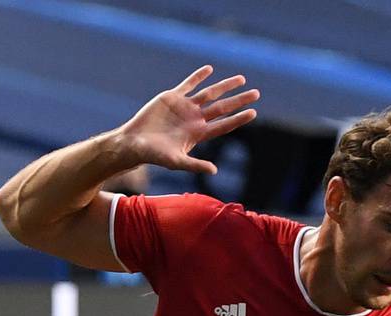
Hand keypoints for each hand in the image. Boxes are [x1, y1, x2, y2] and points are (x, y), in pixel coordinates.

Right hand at [116, 66, 260, 175]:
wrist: (134, 143)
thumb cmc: (154, 156)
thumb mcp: (176, 162)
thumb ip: (195, 165)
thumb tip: (214, 171)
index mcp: (198, 134)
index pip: (224, 125)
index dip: (238, 119)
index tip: (253, 112)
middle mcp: (195, 119)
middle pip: (222, 108)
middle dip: (239, 100)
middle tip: (256, 93)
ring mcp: (185, 107)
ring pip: (210, 94)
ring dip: (225, 86)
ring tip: (241, 79)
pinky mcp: (172, 97)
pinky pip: (188, 84)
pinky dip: (198, 76)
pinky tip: (209, 69)